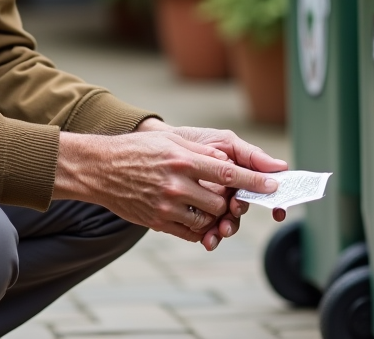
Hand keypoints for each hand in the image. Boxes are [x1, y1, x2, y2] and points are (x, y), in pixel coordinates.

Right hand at [54, 129, 278, 245]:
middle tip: (230, 195)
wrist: (100, 169)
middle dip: (230, 200)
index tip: (273, 185)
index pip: (228, 175)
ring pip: (207, 219)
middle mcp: (176, 185)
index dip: (254, 182)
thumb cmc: (137, 151)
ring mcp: (166, 206)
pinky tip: (196, 215)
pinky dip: (200, 227)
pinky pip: (190, 232)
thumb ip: (201, 153)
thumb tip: (228, 162)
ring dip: (215, 214)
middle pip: (221, 202)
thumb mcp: (170, 143)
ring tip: (209, 203)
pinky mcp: (158, 222)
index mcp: (183, 161)